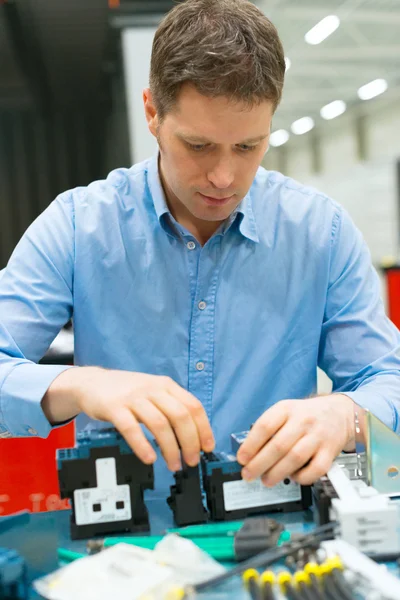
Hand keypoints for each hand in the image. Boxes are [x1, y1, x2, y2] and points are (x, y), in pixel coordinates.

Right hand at [44, 367, 214, 470]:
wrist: (92, 383)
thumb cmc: (126, 392)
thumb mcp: (152, 391)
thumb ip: (170, 407)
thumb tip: (192, 435)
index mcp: (166, 385)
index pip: (193, 406)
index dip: (203, 428)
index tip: (207, 447)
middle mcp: (152, 389)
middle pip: (180, 416)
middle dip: (190, 442)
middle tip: (191, 461)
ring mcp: (133, 397)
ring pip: (159, 424)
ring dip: (170, 448)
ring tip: (173, 465)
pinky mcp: (114, 408)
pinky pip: (132, 428)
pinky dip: (143, 445)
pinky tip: (149, 458)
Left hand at [236, 394, 354, 485]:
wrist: (338, 412)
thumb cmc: (306, 415)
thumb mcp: (285, 412)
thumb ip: (268, 429)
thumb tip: (249, 452)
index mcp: (287, 409)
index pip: (265, 426)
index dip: (250, 445)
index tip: (242, 459)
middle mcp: (303, 421)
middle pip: (278, 445)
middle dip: (259, 464)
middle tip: (249, 474)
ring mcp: (318, 436)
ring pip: (294, 458)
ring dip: (277, 473)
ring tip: (266, 480)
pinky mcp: (330, 451)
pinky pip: (315, 469)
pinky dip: (302, 477)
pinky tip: (293, 478)